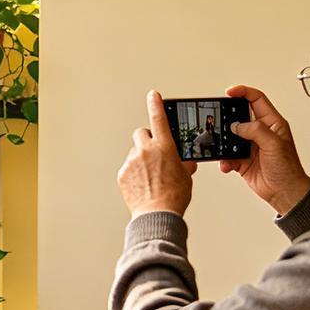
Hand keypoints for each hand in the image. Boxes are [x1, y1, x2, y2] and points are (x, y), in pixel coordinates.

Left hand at [117, 90, 195, 217]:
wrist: (156, 215)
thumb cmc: (173, 197)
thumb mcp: (186, 177)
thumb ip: (185, 165)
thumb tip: (187, 163)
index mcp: (164, 147)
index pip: (159, 118)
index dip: (156, 104)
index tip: (153, 95)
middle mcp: (146, 150)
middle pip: (142, 133)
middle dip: (147, 140)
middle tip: (154, 153)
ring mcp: (132, 161)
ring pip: (134, 152)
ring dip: (141, 159)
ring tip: (151, 177)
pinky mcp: (122, 174)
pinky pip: (128, 168)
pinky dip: (134, 173)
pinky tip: (143, 185)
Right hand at [219, 86, 309, 214]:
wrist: (284, 193)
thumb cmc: (288, 169)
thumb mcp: (274, 144)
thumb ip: (256, 130)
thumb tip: (237, 125)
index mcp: (272, 123)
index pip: (257, 100)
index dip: (243, 92)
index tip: (229, 93)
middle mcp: (260, 132)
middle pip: (239, 116)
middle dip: (228, 118)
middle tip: (218, 120)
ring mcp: (250, 146)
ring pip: (230, 137)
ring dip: (224, 143)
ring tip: (221, 146)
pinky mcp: (242, 160)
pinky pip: (228, 156)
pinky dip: (225, 160)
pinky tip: (227, 165)